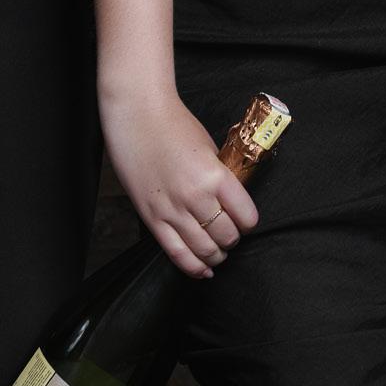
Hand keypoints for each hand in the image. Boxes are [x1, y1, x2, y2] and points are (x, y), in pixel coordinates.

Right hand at [99, 86, 259, 278]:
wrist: (137, 116)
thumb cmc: (173, 124)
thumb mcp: (209, 147)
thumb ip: (220, 176)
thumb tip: (231, 200)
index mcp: (215, 176)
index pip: (246, 216)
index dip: (248, 221)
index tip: (246, 220)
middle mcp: (196, 197)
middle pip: (226, 235)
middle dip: (232, 239)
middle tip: (231, 234)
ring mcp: (172, 210)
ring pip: (204, 250)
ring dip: (216, 255)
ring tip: (218, 252)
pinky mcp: (152, 219)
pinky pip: (176, 253)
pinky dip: (193, 267)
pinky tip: (203, 270)